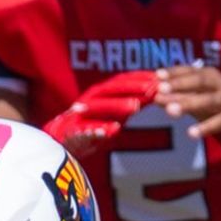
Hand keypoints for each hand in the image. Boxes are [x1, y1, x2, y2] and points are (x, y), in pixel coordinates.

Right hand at [38, 71, 159, 153]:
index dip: (140, 77)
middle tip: (152, 89)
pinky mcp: (71, 132)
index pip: (122, 81)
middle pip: (112, 89)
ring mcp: (80, 115)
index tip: (160, 77)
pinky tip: (113, 130)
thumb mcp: (114, 114)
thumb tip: (156, 93)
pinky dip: (98, 129)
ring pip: (99, 106)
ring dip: (117, 104)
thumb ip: (131, 103)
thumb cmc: (91, 126)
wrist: (59, 143)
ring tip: (135, 106)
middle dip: (132, 87)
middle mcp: (90, 100)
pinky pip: (85, 130)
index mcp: (101, 94)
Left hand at [154, 66, 220, 161]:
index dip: (173, 72)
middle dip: (179, 84)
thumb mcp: (202, 101)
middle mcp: (220, 84)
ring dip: (189, 104)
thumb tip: (156, 97)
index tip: (155, 75)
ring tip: (170, 111)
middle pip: (199, 81)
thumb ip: (181, 99)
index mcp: (211, 76)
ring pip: (208, 100)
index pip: (190, 70)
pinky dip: (205, 127)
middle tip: (160, 89)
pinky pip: (219, 121)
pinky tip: (191, 133)